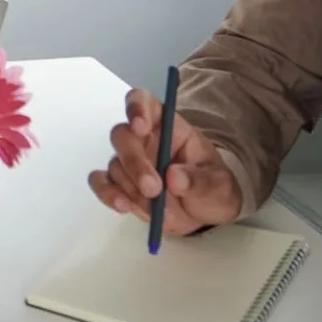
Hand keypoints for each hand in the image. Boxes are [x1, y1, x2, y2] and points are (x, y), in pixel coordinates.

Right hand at [87, 87, 242, 236]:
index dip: (136, 108)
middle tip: (153, 188)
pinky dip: (108, 193)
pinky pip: (102, 183)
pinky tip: (123, 206)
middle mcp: (144, 140)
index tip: (139, 126)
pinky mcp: (120, 185)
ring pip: (115, 164)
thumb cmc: (214, 190)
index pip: (145, 103)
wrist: (206, 219)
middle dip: (134, 162)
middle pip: (123, 135)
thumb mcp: (220, 186)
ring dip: (131, 187)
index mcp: (168, 128)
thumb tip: (174, 177)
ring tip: (155, 208)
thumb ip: (201, 181)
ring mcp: (129, 163)